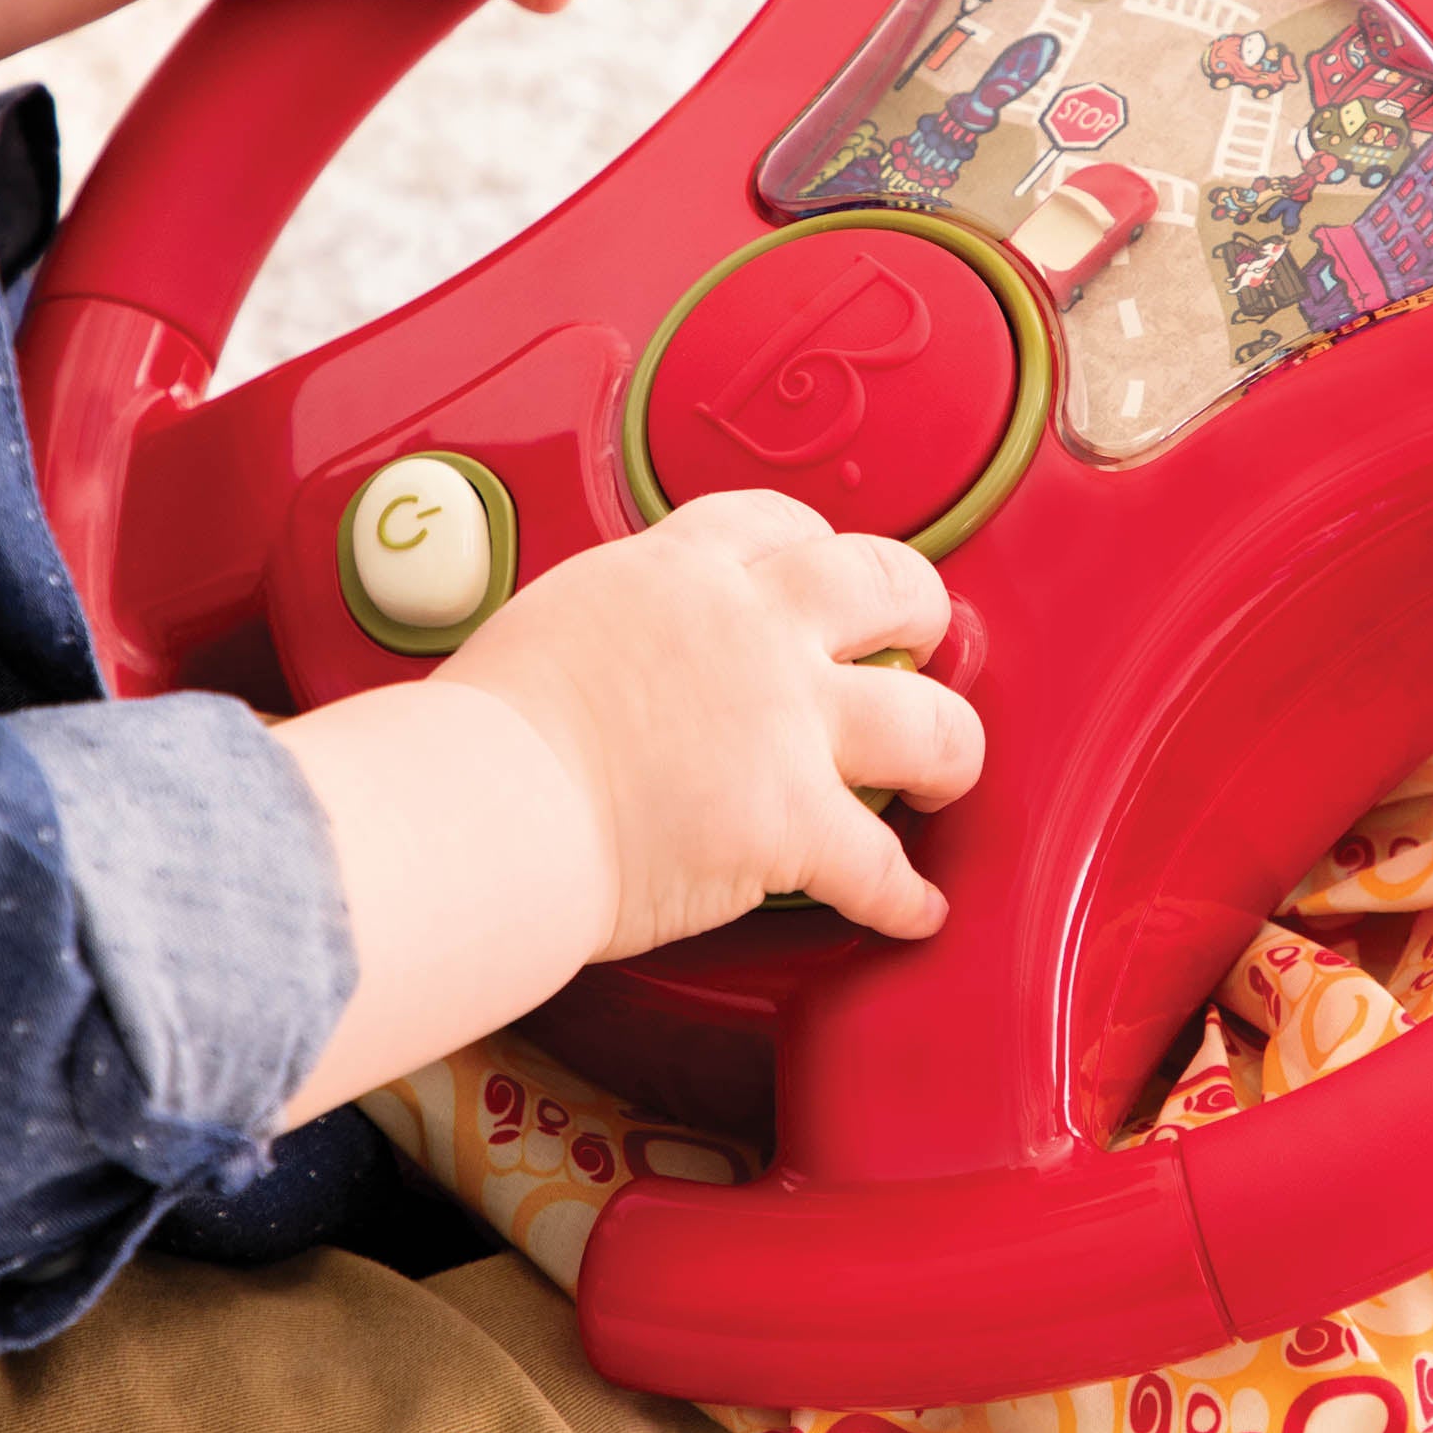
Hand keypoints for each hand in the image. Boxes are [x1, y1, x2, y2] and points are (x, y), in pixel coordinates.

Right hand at [436, 491, 984, 957]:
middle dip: (920, 610)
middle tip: (920, 638)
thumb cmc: (485, 731)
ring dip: (949, 752)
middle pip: (888, 583)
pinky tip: (914, 908)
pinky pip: (881, 867)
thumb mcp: (554, 623)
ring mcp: (786, 724)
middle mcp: (755, 630)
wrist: (483, 801)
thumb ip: (616, 630)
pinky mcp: (793, 821)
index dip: (819, 548)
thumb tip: (613, 665)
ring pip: (929, 721)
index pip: (782, 524)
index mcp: (683, 571)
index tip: (824, 575)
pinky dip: (904, 897)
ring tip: (943, 772)